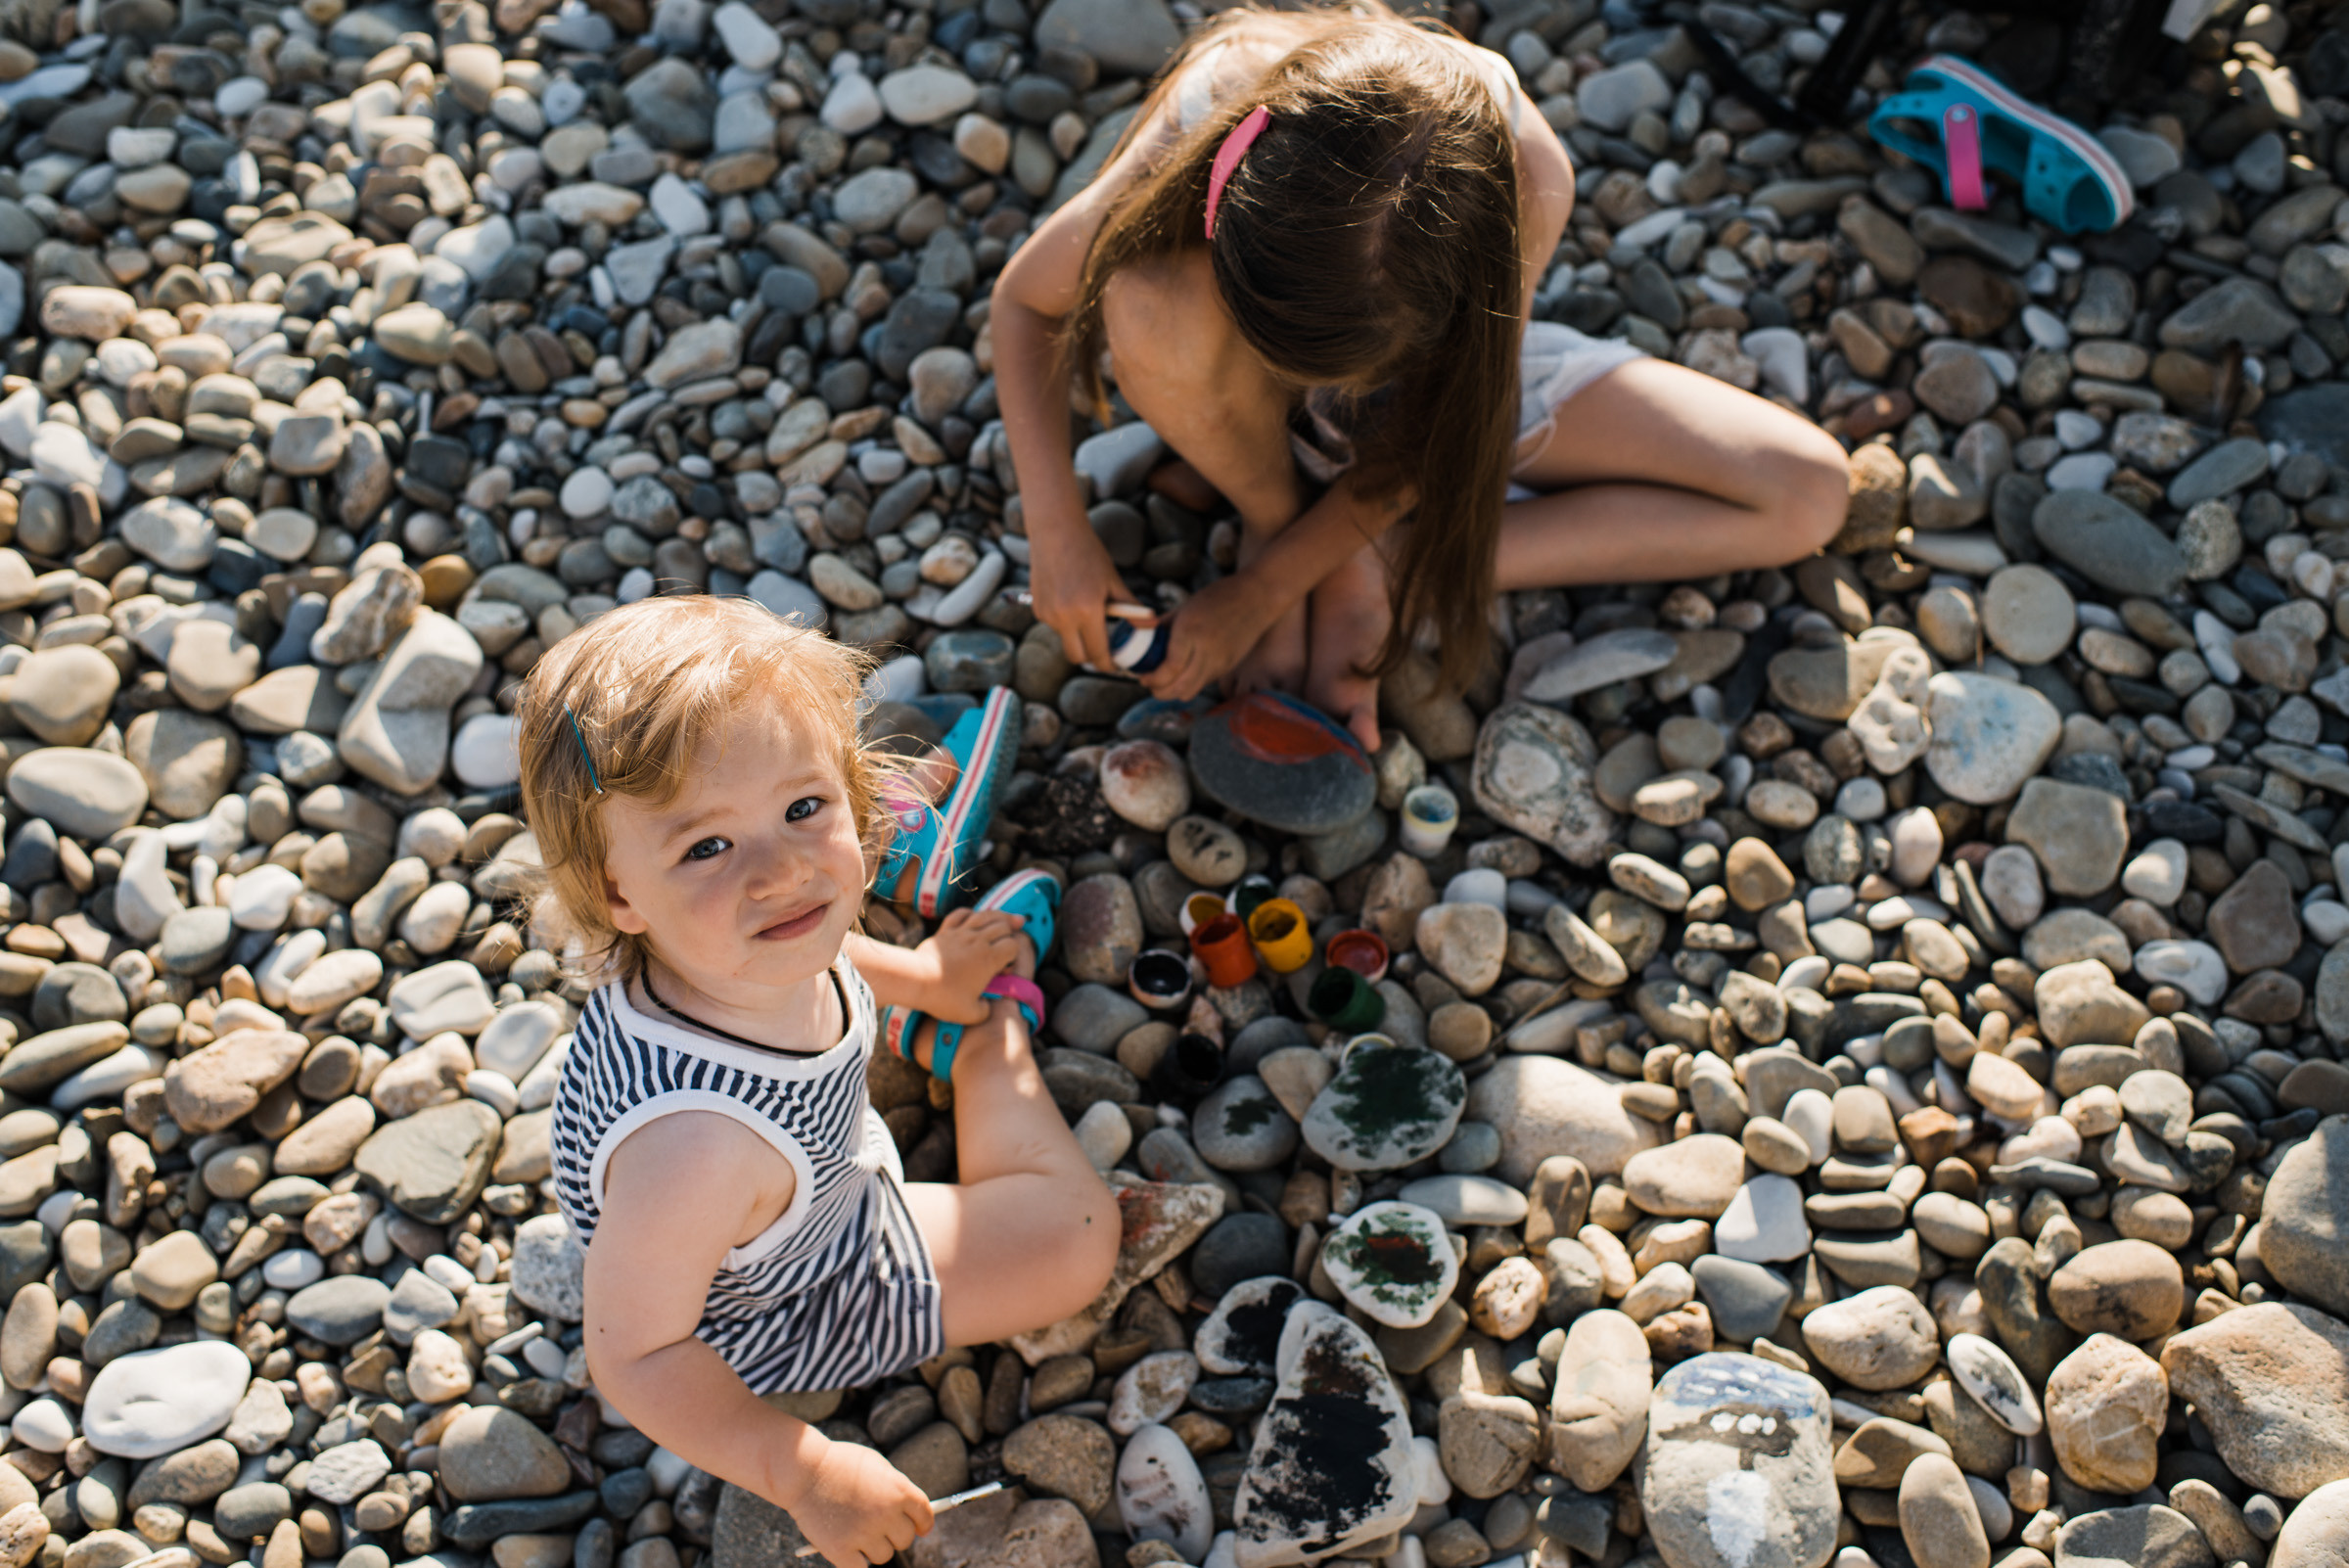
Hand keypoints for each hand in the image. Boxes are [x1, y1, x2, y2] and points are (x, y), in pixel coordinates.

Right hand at [778, 1434, 932, 1567]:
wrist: (803, 1469)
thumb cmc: (839, 1463)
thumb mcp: (876, 1465)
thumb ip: (896, 1489)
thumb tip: (912, 1513)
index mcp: (899, 1490)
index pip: (925, 1516)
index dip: (924, 1524)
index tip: (921, 1529)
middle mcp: (886, 1514)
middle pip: (905, 1539)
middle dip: (894, 1534)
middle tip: (878, 1526)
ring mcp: (864, 1534)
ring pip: (883, 1556)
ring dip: (873, 1547)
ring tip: (856, 1530)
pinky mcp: (841, 1551)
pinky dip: (855, 1561)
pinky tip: (847, 1548)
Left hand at [913, 908, 1024, 1023]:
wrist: (916, 981)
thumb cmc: (944, 997)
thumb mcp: (971, 1014)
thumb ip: (985, 1010)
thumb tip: (986, 1007)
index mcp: (989, 959)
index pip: (1013, 946)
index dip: (1015, 954)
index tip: (1006, 967)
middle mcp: (978, 941)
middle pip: (1002, 926)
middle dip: (1012, 929)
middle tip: (1018, 929)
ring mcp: (961, 933)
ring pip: (985, 915)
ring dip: (999, 915)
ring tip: (1008, 917)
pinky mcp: (945, 932)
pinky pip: (960, 914)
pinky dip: (970, 913)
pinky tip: (974, 916)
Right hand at [1027, 522, 1129, 673]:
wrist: (1055, 532)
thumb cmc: (1088, 554)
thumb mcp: (1113, 581)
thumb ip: (1131, 607)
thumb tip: (1150, 626)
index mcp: (1086, 611)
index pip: (1098, 654)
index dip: (1109, 664)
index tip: (1116, 663)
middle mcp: (1063, 618)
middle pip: (1078, 657)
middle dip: (1091, 657)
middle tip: (1105, 648)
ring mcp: (1047, 615)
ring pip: (1066, 640)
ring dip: (1078, 636)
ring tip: (1088, 609)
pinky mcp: (1036, 609)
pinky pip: (1055, 626)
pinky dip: (1065, 622)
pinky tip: (1071, 598)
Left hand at [1143, 574, 1274, 701]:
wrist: (1257, 598)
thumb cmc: (1218, 597)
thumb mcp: (1184, 606)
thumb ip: (1161, 624)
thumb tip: (1139, 635)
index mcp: (1190, 633)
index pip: (1168, 670)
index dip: (1152, 679)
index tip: (1142, 676)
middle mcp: (1206, 652)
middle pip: (1178, 689)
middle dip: (1159, 691)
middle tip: (1150, 682)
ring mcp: (1220, 662)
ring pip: (1191, 692)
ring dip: (1174, 690)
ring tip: (1165, 679)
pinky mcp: (1228, 667)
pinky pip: (1203, 684)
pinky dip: (1189, 683)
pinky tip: (1184, 671)